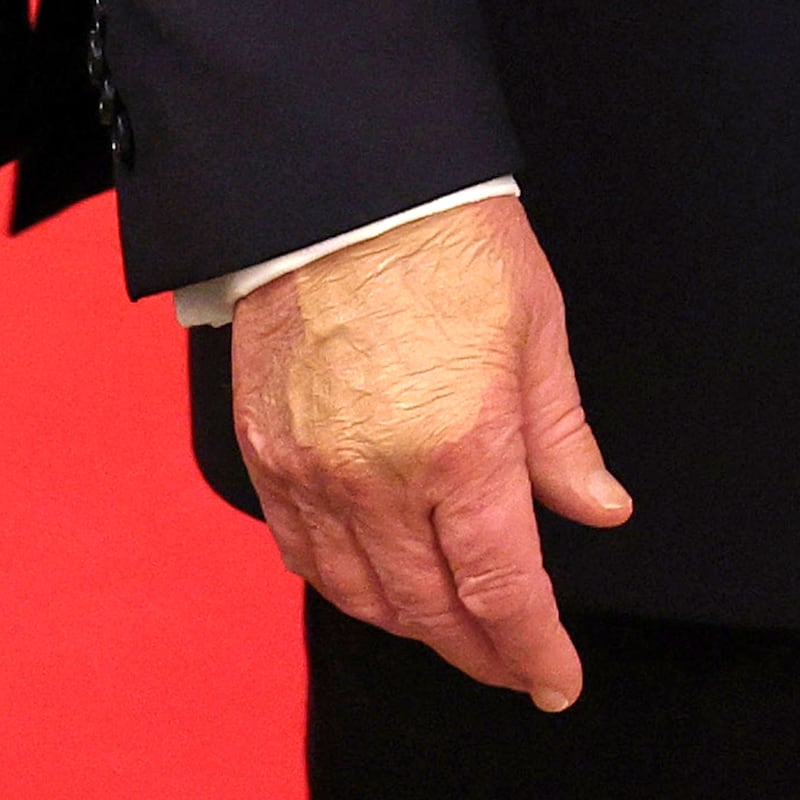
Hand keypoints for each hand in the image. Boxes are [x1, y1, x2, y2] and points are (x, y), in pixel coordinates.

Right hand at [232, 196, 631, 710]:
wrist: (344, 193)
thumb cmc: (446, 244)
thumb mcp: (535, 334)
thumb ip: (562, 440)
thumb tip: (597, 509)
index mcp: (461, 445)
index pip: (503, 588)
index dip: (533, 649)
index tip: (552, 678)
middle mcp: (377, 474)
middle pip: (428, 607)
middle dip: (477, 650)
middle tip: (507, 660)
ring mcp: (311, 468)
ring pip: (358, 594)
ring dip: (409, 624)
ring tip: (445, 626)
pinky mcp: (264, 452)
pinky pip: (297, 551)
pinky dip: (340, 584)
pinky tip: (368, 582)